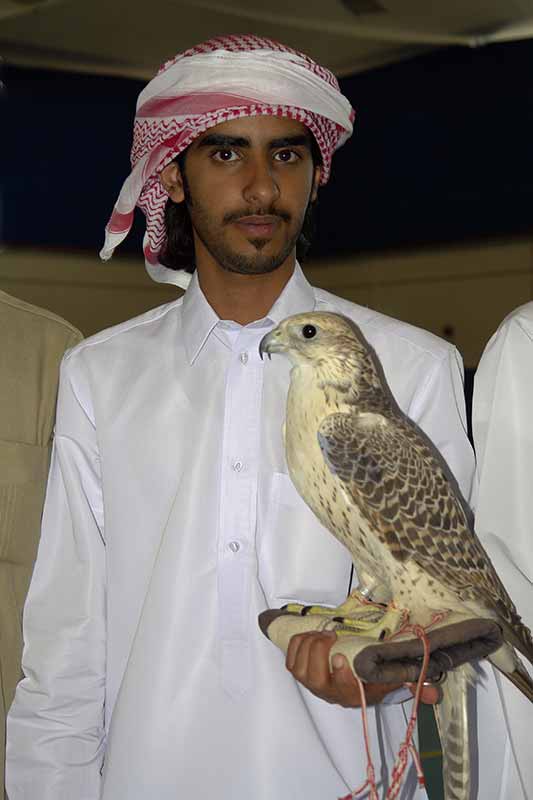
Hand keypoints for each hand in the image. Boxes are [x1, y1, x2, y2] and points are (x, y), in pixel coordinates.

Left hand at [286, 630, 439, 706]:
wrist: (350, 681)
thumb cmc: (370, 678)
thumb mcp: (392, 680)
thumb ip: (412, 684)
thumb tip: (435, 694)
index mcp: (352, 694)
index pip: (343, 690)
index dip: (339, 675)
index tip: (340, 655)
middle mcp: (329, 693)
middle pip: (315, 678)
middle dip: (318, 653)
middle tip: (330, 635)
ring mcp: (312, 684)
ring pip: (300, 669)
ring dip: (307, 647)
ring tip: (322, 632)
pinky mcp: (300, 673)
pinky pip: (291, 661)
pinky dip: (296, 646)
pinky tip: (309, 635)